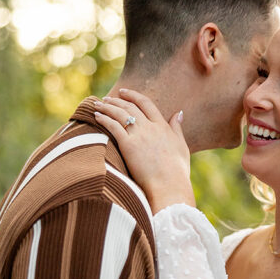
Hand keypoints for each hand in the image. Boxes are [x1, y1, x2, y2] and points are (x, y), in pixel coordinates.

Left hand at [94, 90, 194, 211]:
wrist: (169, 186)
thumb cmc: (177, 172)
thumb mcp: (182, 147)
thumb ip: (177, 129)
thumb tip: (178, 113)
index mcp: (163, 127)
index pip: (147, 104)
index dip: (134, 96)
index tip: (125, 92)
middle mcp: (150, 127)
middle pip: (130, 107)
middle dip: (117, 100)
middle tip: (107, 98)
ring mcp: (139, 135)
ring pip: (120, 114)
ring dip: (107, 107)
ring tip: (97, 104)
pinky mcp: (128, 145)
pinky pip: (113, 126)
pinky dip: (104, 119)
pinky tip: (96, 116)